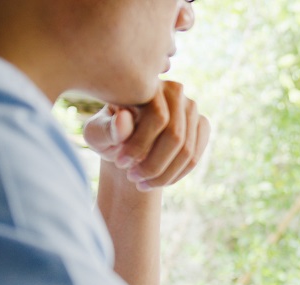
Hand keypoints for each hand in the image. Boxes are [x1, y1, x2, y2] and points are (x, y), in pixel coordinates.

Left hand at [84, 80, 210, 190]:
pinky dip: (176, 175)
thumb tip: (124, 119)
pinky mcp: (202, 125)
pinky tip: (158, 181)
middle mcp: (175, 90)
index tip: (119, 163)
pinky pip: (195, 157)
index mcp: (148, 85)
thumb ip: (107, 128)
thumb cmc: (108, 134)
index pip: (157, 116)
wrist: (127, 141)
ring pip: (187, 150)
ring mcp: (192, 108)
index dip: (139, 144)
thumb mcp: (97, 133)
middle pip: (175, 135)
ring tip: (142, 183)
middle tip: (133, 178)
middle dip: (153, 164)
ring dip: (164, 174)